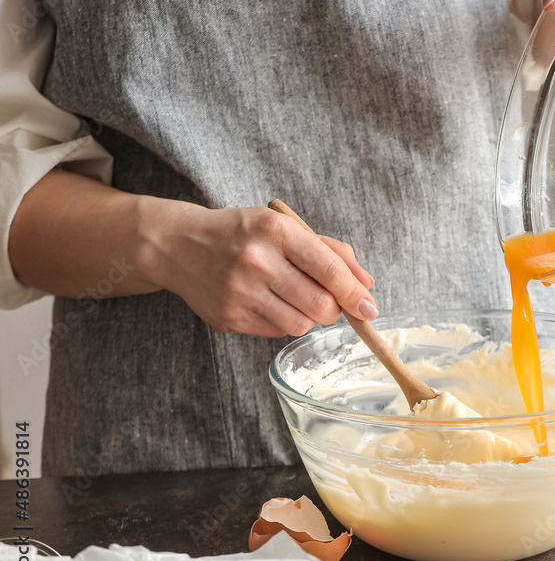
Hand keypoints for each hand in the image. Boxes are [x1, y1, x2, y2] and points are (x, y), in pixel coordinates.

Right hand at [145, 203, 377, 336]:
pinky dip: (282, 322)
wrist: (178, 245)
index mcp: (276, 230)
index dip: (355, 293)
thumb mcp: (286, 228)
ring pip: (300, 325)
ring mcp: (239, 292)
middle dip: (333, 308)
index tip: (369, 307)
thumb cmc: (243, 234)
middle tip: (326, 300)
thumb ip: (331, 252)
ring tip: (292, 297)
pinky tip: (267, 302)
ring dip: (308, 317)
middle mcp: (256, 260)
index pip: (329, 270)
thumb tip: (366, 285)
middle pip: (320, 306)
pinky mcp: (228, 317)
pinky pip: (276, 332)